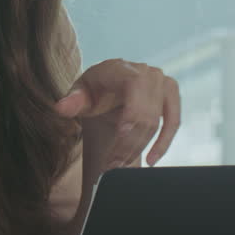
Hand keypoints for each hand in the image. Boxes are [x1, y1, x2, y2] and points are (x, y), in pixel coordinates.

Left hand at [53, 59, 180, 168]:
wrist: (110, 86)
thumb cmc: (93, 90)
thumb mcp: (79, 93)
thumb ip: (72, 101)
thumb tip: (61, 108)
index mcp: (123, 68)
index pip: (135, 88)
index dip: (131, 114)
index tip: (120, 138)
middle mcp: (147, 72)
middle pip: (144, 113)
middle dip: (128, 143)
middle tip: (112, 165)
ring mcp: (162, 83)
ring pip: (157, 122)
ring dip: (139, 148)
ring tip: (121, 165)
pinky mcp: (171, 95)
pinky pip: (173, 122)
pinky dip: (163, 143)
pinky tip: (151, 160)